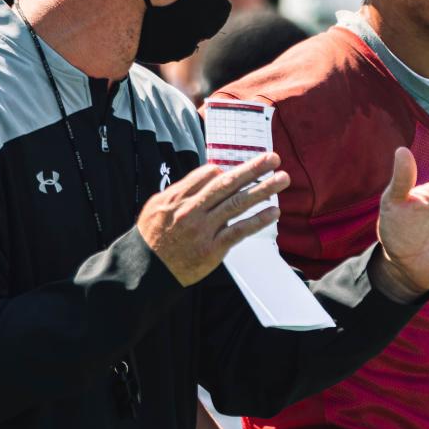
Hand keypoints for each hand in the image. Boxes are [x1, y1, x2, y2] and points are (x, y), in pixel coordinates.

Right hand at [137, 153, 287, 285]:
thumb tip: (208, 174)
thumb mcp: (157, 206)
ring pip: (238, 203)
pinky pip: (239, 231)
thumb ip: (182, 191)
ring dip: (263, 189)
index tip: (241, 169)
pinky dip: (258, 220)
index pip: (208, 174)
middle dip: (253, 169)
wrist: (145, 270)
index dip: (227, 169)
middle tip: (273, 158)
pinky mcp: (212, 249)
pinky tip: (274, 211)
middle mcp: (192, 209)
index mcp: (178, 196)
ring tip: (282, 178)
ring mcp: (203, 229)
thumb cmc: (153, 237)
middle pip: (227, 183)